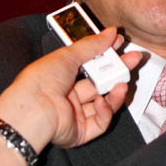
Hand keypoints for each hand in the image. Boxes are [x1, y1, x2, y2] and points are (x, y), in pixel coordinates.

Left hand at [0, 28, 140, 150]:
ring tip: (123, 84)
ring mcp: (74, 114)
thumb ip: (92, 45)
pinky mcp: (80, 132)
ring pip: (103, 103)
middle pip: (99, 83)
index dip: (105, 54)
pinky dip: (104, 112)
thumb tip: (111, 32)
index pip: (89, 64)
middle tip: (133, 60)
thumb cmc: (42, 80)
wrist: (32, 110)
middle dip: (117, 72)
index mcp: (61, 76)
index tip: (120, 44)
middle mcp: (68, 95)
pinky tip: (101, 103)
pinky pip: (99, 122)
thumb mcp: (68, 55)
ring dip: (114, 93)